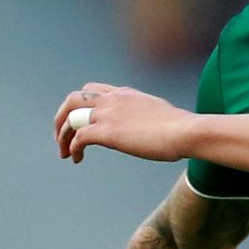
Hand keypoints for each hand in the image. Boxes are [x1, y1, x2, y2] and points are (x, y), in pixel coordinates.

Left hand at [55, 84, 197, 163]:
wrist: (186, 131)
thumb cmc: (183, 128)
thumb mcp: (161, 114)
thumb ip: (147, 116)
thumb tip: (152, 127)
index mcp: (125, 93)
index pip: (92, 90)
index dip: (81, 105)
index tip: (81, 120)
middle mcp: (112, 99)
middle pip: (73, 99)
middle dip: (62, 117)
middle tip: (61, 135)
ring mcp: (108, 114)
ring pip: (70, 118)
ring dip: (63, 136)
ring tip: (64, 151)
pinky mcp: (106, 132)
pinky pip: (78, 138)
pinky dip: (73, 148)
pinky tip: (77, 158)